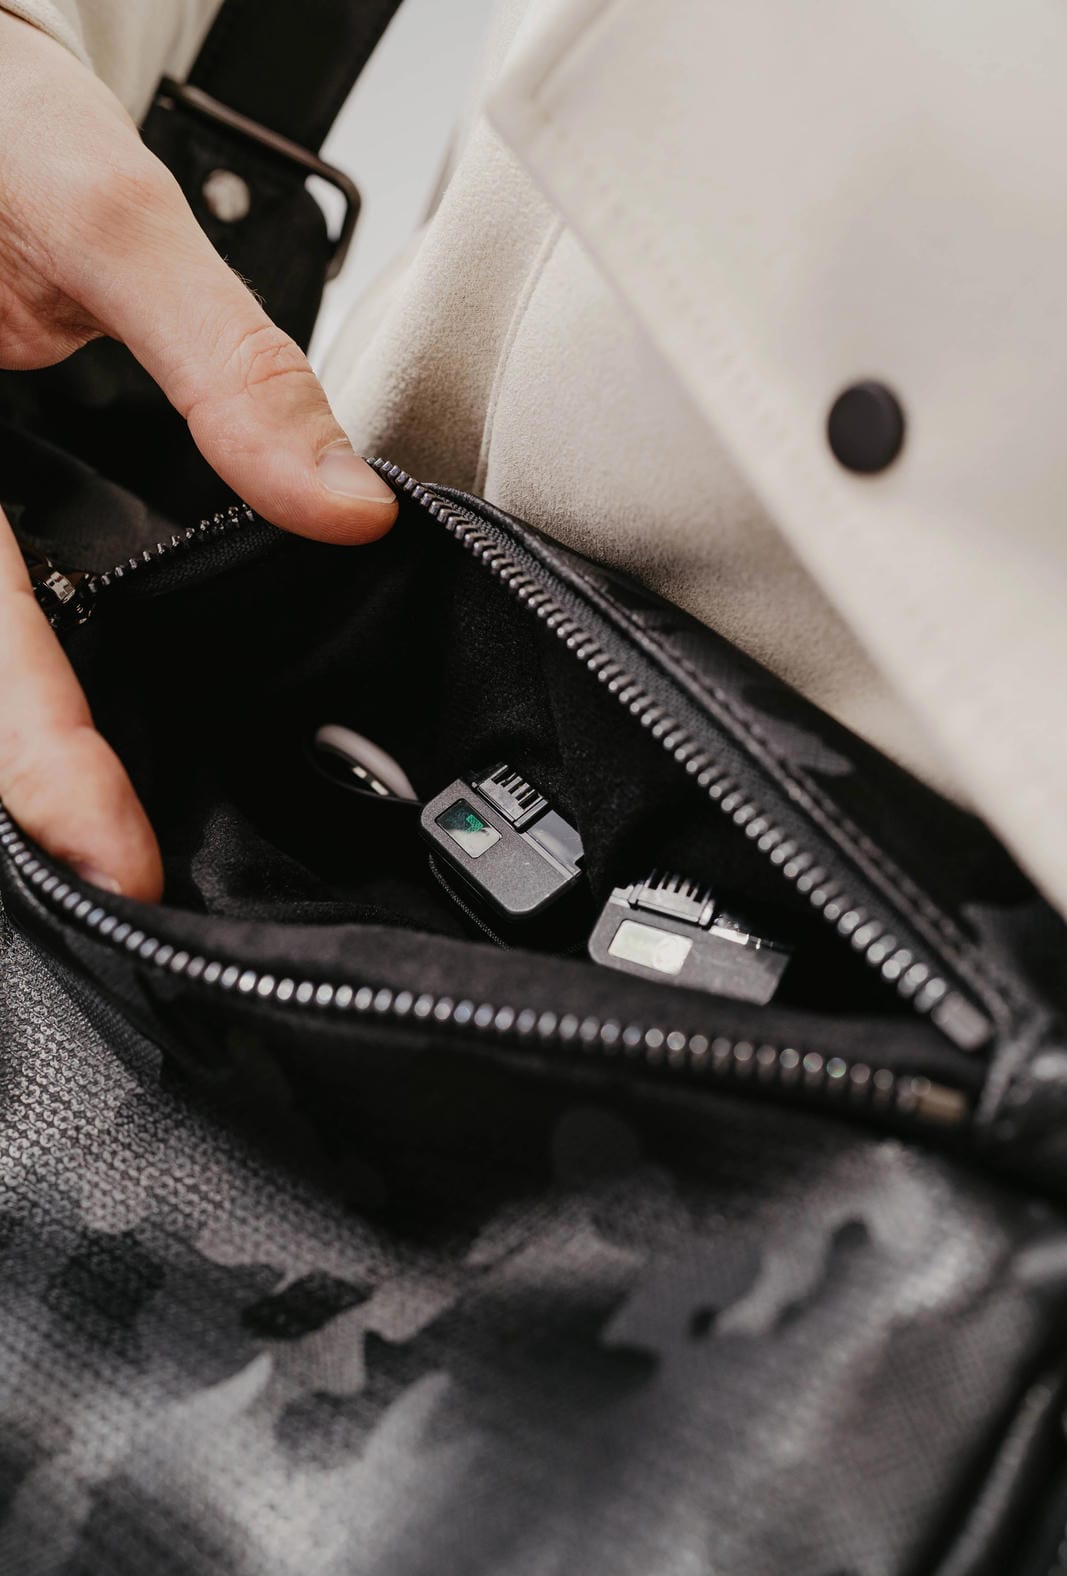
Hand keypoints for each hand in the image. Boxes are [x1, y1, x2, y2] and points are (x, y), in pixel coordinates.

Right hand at [0, 12, 396, 900]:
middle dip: (51, 790)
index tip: (122, 860)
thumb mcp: (104, 215)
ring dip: (48, 746)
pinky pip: (8, 610)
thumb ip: (225, 365)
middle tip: (147, 884)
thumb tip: (342, 506)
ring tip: (140, 826)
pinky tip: (118, 711)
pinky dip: (51, 673)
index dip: (45, 768)